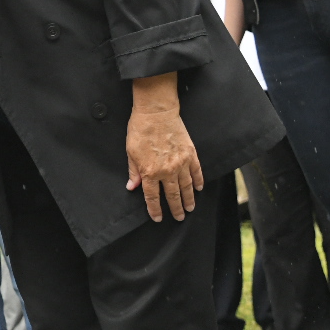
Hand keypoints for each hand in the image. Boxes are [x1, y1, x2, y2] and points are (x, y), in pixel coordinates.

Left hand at [126, 76, 203, 221]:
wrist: (156, 112)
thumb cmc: (140, 130)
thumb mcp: (131, 151)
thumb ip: (134, 171)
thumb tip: (132, 187)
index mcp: (150, 171)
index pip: (152, 196)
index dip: (155, 209)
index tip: (158, 218)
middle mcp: (167, 171)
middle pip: (172, 195)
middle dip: (176, 208)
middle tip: (179, 218)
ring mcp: (181, 163)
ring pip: (187, 187)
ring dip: (189, 199)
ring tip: (190, 208)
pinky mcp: (191, 154)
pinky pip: (197, 172)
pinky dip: (199, 182)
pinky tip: (199, 189)